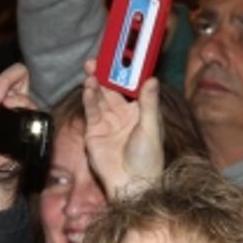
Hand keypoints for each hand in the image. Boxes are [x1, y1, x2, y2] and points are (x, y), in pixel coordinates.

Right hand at [81, 59, 163, 197]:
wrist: (132, 184)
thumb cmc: (149, 160)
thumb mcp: (151, 128)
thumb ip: (149, 103)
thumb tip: (152, 79)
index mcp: (140, 111)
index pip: (130, 86)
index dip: (123, 72)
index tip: (118, 58)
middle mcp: (122, 115)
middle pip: (110, 89)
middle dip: (103, 75)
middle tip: (95, 61)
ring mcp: (107, 123)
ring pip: (99, 98)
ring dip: (95, 85)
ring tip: (90, 74)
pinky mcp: (94, 132)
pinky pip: (91, 112)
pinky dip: (89, 99)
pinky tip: (89, 89)